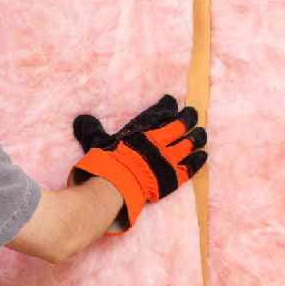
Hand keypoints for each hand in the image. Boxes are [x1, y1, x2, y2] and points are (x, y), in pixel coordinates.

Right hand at [67, 95, 207, 231]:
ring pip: (189, 144)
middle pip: (180, 126)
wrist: (118, 184)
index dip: (168, 105)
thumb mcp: (96, 141)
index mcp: (142, 131)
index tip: (172, 101)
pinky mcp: (173, 177)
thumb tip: (81, 119)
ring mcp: (168, 159)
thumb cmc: (106, 162)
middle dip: (189, 118)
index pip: (159, 113)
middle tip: (194, 113)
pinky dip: (198, 160)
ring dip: (197, 138)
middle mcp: (159, 141)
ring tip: (202, 134)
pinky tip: (203, 155)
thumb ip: (91, 129)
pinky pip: (191, 167)